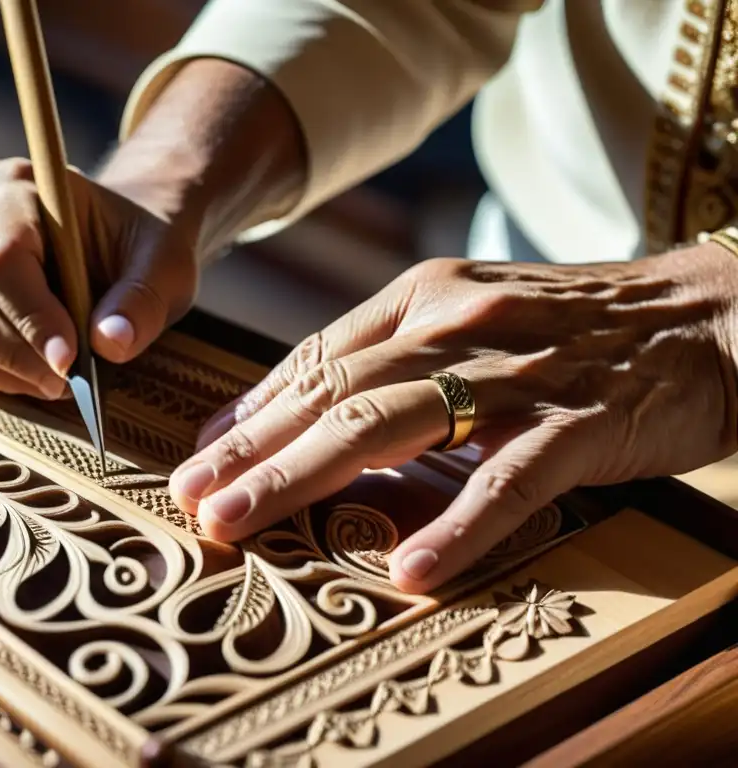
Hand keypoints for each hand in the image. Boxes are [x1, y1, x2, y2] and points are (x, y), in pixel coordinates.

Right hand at [0, 158, 198, 398]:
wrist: (116, 243)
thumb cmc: (137, 246)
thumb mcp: (163, 264)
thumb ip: (143, 299)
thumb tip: (110, 343)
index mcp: (13, 186)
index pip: (2, 259)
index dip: (33, 318)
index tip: (70, 362)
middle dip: (21, 357)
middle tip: (70, 384)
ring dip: (8, 373)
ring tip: (61, 379)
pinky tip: (34, 372)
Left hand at [169, 245, 737, 591]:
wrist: (702, 314)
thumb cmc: (569, 325)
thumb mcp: (467, 316)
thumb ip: (388, 355)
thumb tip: (302, 407)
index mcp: (422, 299)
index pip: (314, 358)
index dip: (250, 410)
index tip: (199, 455)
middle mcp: (452, 326)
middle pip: (330, 393)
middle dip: (250, 451)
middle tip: (189, 500)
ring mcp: (513, 374)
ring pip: (387, 426)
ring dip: (303, 478)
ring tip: (240, 524)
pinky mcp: (576, 422)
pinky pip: (505, 480)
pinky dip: (454, 526)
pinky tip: (406, 572)